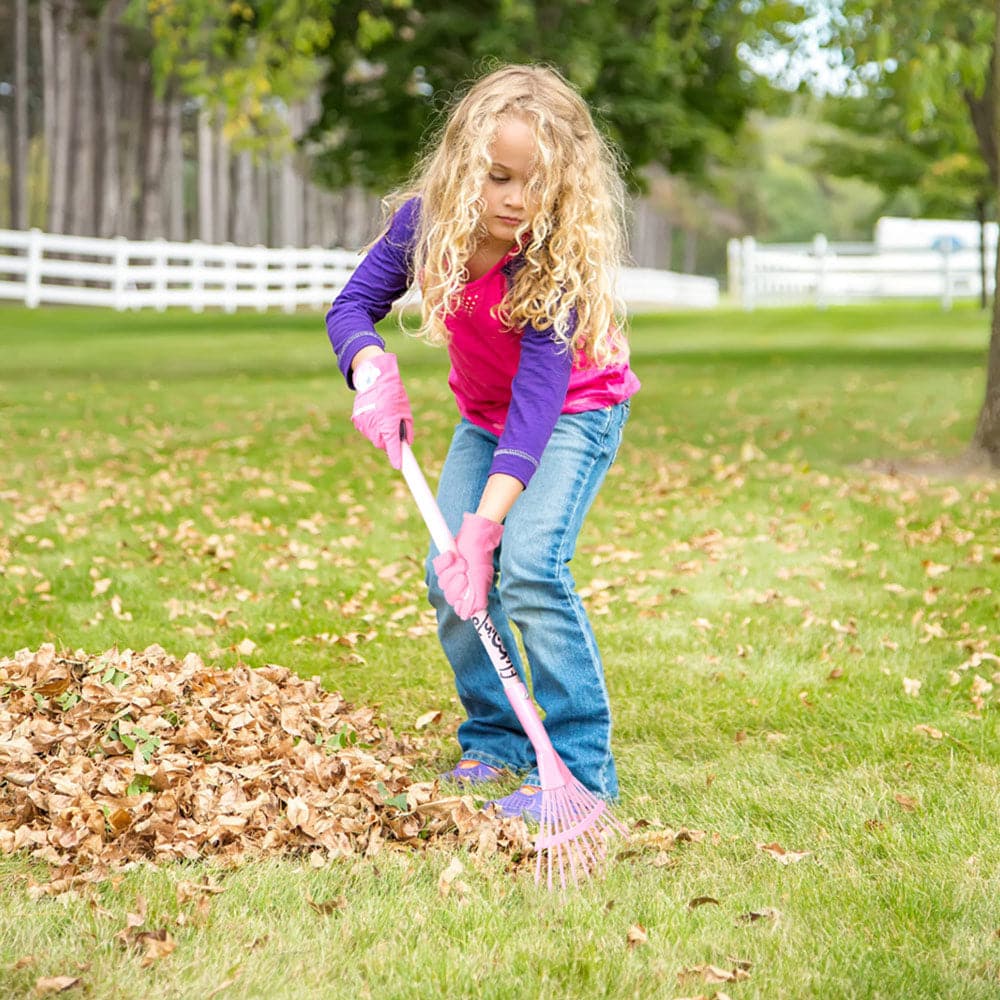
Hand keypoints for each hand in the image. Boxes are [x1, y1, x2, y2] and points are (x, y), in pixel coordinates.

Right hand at [351, 353, 412, 468]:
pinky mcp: (357, 420)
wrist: (375, 378)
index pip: (392, 447)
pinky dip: (371, 427)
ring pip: (374, 438)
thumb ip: (407, 431)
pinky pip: (366, 430)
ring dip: (379, 433)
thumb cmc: (394, 395)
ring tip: (383, 416)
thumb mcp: (406, 412)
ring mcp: (364, 424)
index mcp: (388, 424)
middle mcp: (374, 426)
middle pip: (382, 444)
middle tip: (391, 428)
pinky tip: (374, 414)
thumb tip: (407, 444)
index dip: (396, 458)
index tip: (399, 466)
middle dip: (387, 441)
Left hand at [432, 513, 503, 619]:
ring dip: (452, 570)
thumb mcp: (482, 581)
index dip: (459, 601)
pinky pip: (437, 568)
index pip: (458, 607)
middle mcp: (460, 586)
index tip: (464, 592)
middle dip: (456, 584)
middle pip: (449, 595)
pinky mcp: (444, 564)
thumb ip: (477, 600)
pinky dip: (444, 561)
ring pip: (442, 582)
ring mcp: (451, 575)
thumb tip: (466, 616)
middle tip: (464, 574)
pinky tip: (452, 555)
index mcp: (470, 593)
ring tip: (462, 562)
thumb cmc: (481, 560)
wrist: (477, 538)